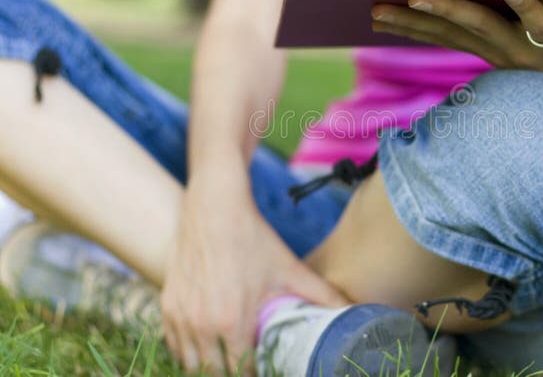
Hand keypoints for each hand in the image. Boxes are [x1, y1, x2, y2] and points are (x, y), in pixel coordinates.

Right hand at [160, 158, 348, 374]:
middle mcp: (201, 325)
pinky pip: (174, 345)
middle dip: (233, 374)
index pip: (242, 372)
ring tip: (229, 361)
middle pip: (215, 373)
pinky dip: (189, 352)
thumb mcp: (289, 268)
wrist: (214, 208)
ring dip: (210, 367)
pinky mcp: (168, 306)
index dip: (256, 374)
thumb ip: (321, 295)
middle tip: (250, 366)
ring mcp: (181, 317)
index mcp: (232, 322)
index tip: (267, 368)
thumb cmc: (252, 238)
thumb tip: (350, 310)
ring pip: (191, 364)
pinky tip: (206, 347)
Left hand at [371, 0, 542, 101]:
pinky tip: (382, 18)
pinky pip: (440, 37)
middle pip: (476, 27)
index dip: (528, 10)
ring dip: (412, 23)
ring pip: (448, 35)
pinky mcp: (476, 50)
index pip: (539, 25)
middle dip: (445, 11)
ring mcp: (490, 51)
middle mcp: (513, 49)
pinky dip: (412, 27)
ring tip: (375, 10)